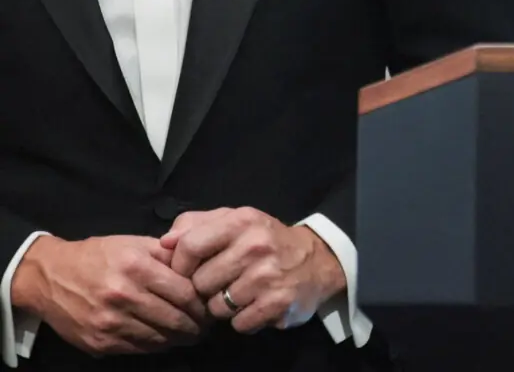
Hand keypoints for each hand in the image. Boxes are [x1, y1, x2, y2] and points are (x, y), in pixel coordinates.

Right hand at [11, 234, 206, 355]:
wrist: (49, 276)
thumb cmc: (98, 256)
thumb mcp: (134, 243)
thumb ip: (168, 254)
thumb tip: (201, 265)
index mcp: (136, 268)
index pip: (185, 293)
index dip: (203, 303)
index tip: (211, 306)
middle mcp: (123, 296)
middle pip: (175, 320)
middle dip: (197, 326)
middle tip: (207, 326)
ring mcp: (109, 323)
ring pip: (159, 338)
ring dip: (179, 339)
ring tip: (190, 334)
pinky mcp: (98, 343)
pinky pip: (138, 349)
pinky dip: (156, 346)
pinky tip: (164, 339)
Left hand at [161, 208, 344, 334]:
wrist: (318, 261)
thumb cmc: (264, 241)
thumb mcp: (233, 221)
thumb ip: (194, 224)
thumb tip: (164, 243)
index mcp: (241, 221)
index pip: (189, 246)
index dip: (180, 265)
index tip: (187, 272)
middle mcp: (256, 246)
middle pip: (200, 282)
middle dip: (205, 288)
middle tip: (221, 283)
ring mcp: (269, 276)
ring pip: (217, 307)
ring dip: (223, 306)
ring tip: (239, 294)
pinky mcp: (278, 303)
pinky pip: (239, 324)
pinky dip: (243, 320)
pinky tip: (254, 306)